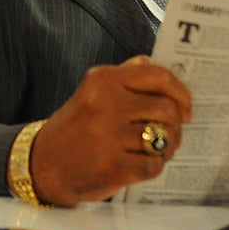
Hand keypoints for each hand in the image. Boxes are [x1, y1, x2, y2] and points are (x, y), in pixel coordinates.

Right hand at [29, 56, 191, 206]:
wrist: (42, 164)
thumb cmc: (75, 127)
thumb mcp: (92, 91)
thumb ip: (124, 75)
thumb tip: (152, 62)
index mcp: (103, 80)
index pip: (157, 76)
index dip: (180, 92)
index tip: (186, 106)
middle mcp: (106, 103)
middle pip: (167, 110)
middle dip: (176, 125)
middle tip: (171, 133)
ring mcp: (109, 136)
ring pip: (164, 138)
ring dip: (168, 147)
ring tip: (157, 149)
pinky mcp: (113, 167)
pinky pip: (154, 165)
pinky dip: (154, 166)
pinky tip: (142, 163)